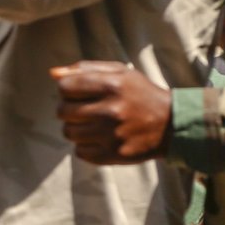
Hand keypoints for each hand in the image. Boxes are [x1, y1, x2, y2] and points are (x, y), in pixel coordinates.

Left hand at [52, 61, 170, 163]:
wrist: (171, 125)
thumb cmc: (140, 94)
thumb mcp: (120, 73)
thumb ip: (85, 69)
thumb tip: (53, 74)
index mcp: (112, 85)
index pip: (65, 87)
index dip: (68, 89)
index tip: (80, 92)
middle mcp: (111, 110)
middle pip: (63, 111)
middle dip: (70, 109)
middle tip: (86, 109)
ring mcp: (111, 135)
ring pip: (68, 132)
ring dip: (76, 128)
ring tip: (93, 124)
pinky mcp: (113, 155)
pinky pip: (79, 152)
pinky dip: (85, 146)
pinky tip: (100, 138)